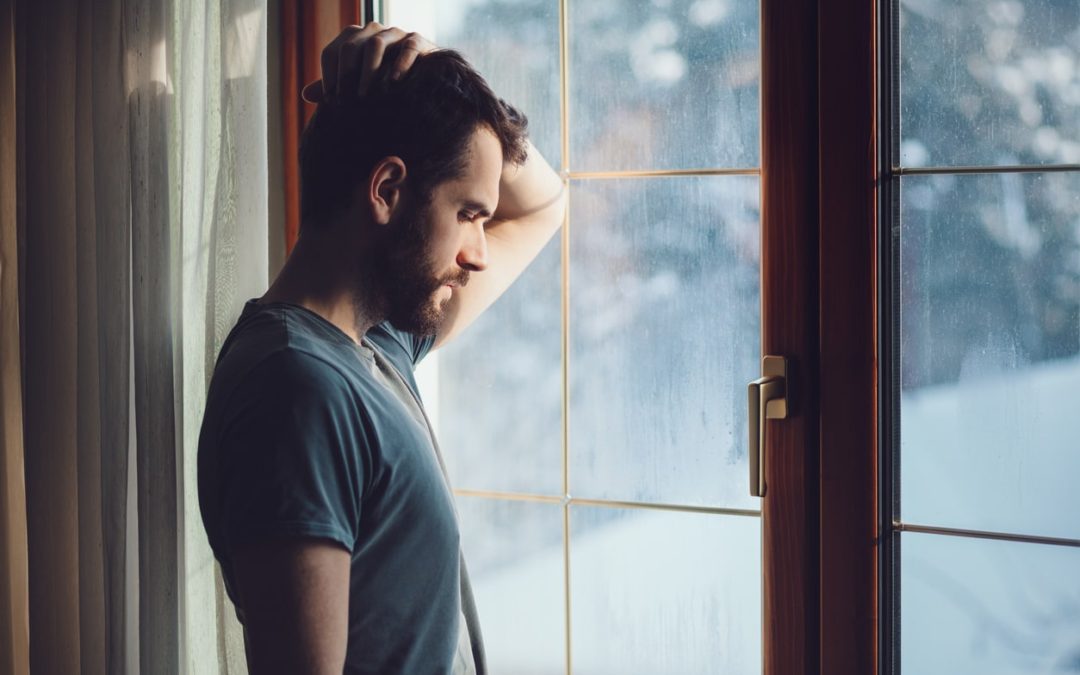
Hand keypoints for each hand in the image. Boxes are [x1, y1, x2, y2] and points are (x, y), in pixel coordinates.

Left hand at [302, 23, 435, 102]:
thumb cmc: (384, 79)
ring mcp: (396, 33)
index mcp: (354, 39)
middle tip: (346, 102)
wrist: (424, 75)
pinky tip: (393, 82)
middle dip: (345, 76)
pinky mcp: (418, 41)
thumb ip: (334, 86)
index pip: (332, 52)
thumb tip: (305, 95)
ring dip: (367, 72)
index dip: (328, 76)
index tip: (331, 101)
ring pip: (376, 44)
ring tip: (364, 96)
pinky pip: (408, 47)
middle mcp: (372, 31)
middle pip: (351, 47)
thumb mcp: (357, 83)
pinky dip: (400, 64)